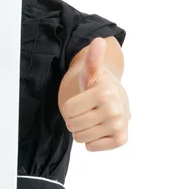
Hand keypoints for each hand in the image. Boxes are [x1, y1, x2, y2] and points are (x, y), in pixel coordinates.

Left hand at [61, 37, 130, 151]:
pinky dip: (91, 141)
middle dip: (75, 119)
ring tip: (92, 119)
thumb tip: (98, 41)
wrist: (116, 98)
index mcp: (103, 93)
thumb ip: (92, 58)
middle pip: (73, 125)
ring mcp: (119, 126)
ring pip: (80, 138)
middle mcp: (114, 110)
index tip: (81, 101)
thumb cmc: (97, 84)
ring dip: (82, 130)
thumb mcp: (91, 71)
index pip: (67, 110)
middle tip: (86, 111)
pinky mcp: (121, 139)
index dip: (69, 107)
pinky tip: (99, 129)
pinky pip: (92, 147)